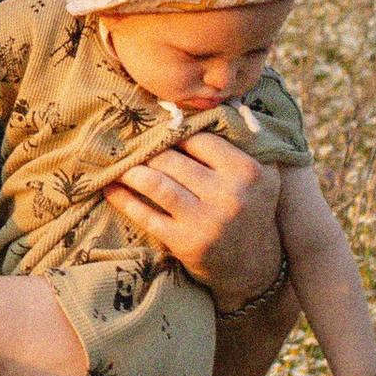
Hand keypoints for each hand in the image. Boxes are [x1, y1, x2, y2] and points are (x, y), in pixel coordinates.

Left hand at [107, 130, 283, 304]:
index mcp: (246, 172)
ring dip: (130, 171)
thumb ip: (246, 143)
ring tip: (115, 162)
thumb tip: (214, 107)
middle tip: (127, 142)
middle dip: (146, 151)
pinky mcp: (186, 243)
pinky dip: (124, 200)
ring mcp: (206, 220)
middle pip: (172, 160)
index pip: (199, 140)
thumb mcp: (264, 176)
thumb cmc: (253, 212)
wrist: (256, 267)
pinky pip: (146, 215)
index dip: (173, 134)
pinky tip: (110, 189)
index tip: (155, 130)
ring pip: (156, 184)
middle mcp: (228, 194)